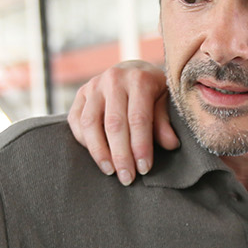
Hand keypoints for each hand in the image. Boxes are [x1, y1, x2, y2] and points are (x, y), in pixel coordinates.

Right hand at [67, 60, 175, 183]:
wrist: (133, 70)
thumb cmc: (153, 90)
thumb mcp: (165, 101)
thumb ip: (164, 122)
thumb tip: (171, 144)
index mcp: (139, 79)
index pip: (138, 119)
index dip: (140, 146)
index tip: (144, 169)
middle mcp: (114, 79)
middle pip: (114, 124)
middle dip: (121, 155)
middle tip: (127, 178)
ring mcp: (94, 85)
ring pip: (90, 124)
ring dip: (99, 152)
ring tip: (110, 171)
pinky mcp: (80, 94)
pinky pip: (76, 121)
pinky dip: (85, 142)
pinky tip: (99, 157)